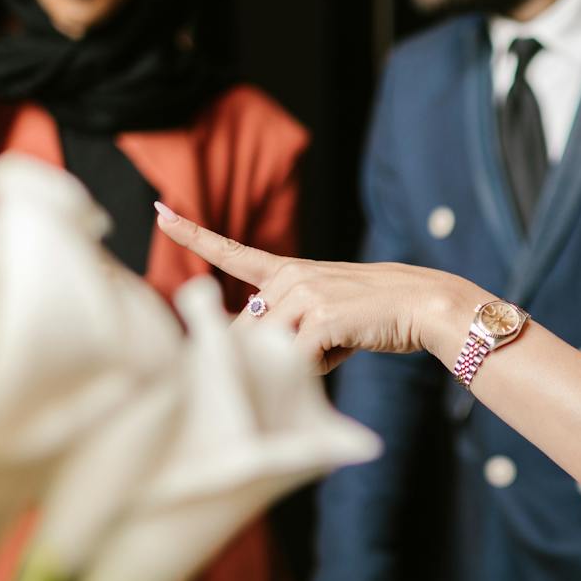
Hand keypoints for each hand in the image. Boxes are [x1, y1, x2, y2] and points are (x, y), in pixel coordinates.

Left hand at [155, 203, 483, 371]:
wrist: (422, 303)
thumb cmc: (373, 316)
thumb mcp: (323, 314)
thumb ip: (285, 326)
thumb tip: (250, 354)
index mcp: (287, 272)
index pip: (231, 252)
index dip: (191, 235)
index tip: (158, 212)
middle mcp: (289, 278)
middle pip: (246, 332)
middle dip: (266, 357)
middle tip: (316, 349)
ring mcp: (303, 295)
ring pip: (270, 349)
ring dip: (301, 362)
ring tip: (338, 343)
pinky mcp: (319, 317)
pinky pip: (296, 361)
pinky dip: (318, 368)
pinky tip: (343, 348)